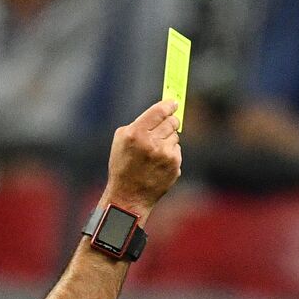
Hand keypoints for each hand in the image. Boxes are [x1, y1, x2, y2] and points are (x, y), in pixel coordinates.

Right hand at [103, 100, 181, 218]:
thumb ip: (139, 123)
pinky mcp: (174, 165)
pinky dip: (170, 153)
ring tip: (155, 152)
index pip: (159, 111)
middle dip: (170, 121)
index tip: (173, 103)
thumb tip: (160, 111)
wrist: (129, 196)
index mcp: (136, 134)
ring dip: (168, 139)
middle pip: (171, 121)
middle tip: (166, 125)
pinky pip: (176, 150)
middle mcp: (152, 143)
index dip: (168, 105)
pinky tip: (159, 163)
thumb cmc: (123, 166)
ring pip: (175, 136)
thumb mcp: (121, 140)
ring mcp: (165, 155)